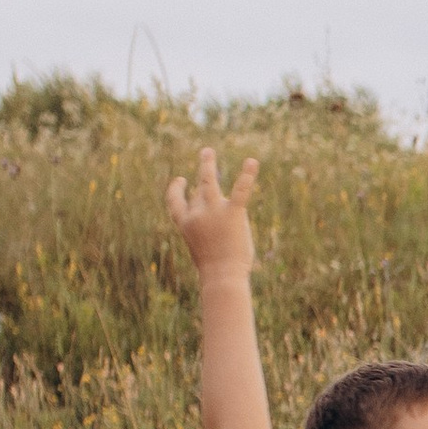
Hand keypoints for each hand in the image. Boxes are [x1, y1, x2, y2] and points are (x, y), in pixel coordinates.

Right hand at [165, 147, 260, 279]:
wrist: (221, 276)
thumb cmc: (214, 270)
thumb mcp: (204, 249)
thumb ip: (207, 232)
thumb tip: (219, 221)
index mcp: (185, 224)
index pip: (175, 203)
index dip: (177, 190)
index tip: (182, 180)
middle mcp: (196, 214)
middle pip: (197, 189)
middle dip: (202, 170)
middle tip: (207, 153)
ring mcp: (213, 212)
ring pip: (209, 182)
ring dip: (208, 164)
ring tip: (209, 151)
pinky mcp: (232, 213)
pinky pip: (240, 190)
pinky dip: (247, 175)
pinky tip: (252, 162)